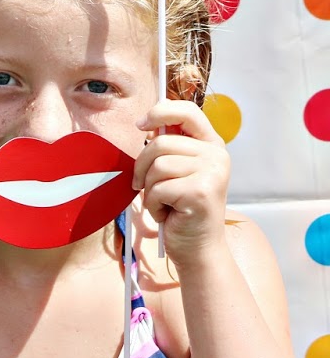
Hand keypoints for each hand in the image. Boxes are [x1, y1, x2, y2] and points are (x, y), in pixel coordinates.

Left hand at [133, 100, 230, 263]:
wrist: (198, 246)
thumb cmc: (181, 208)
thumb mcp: (177, 171)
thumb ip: (170, 147)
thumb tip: (146, 123)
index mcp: (211, 145)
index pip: (187, 111)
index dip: (160, 111)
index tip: (140, 125)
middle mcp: (217, 155)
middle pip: (160, 143)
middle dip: (143, 167)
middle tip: (148, 186)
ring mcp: (212, 172)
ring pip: (157, 166)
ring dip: (150, 188)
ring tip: (165, 201)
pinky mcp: (200, 192)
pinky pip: (157, 188)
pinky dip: (154, 204)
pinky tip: (168, 213)